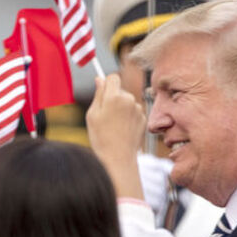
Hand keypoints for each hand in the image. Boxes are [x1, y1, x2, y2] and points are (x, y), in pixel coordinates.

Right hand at [85, 74, 145, 199]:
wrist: (118, 158)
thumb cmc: (101, 137)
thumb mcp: (92, 115)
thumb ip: (98, 94)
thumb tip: (100, 79)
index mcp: (114, 97)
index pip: (113, 77)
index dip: (106, 84)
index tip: (102, 94)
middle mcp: (129, 100)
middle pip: (120, 90)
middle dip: (113, 98)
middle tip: (105, 116)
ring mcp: (138, 109)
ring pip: (127, 101)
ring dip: (121, 108)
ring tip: (113, 125)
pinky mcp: (144, 118)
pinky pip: (133, 111)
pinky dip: (128, 117)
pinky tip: (122, 130)